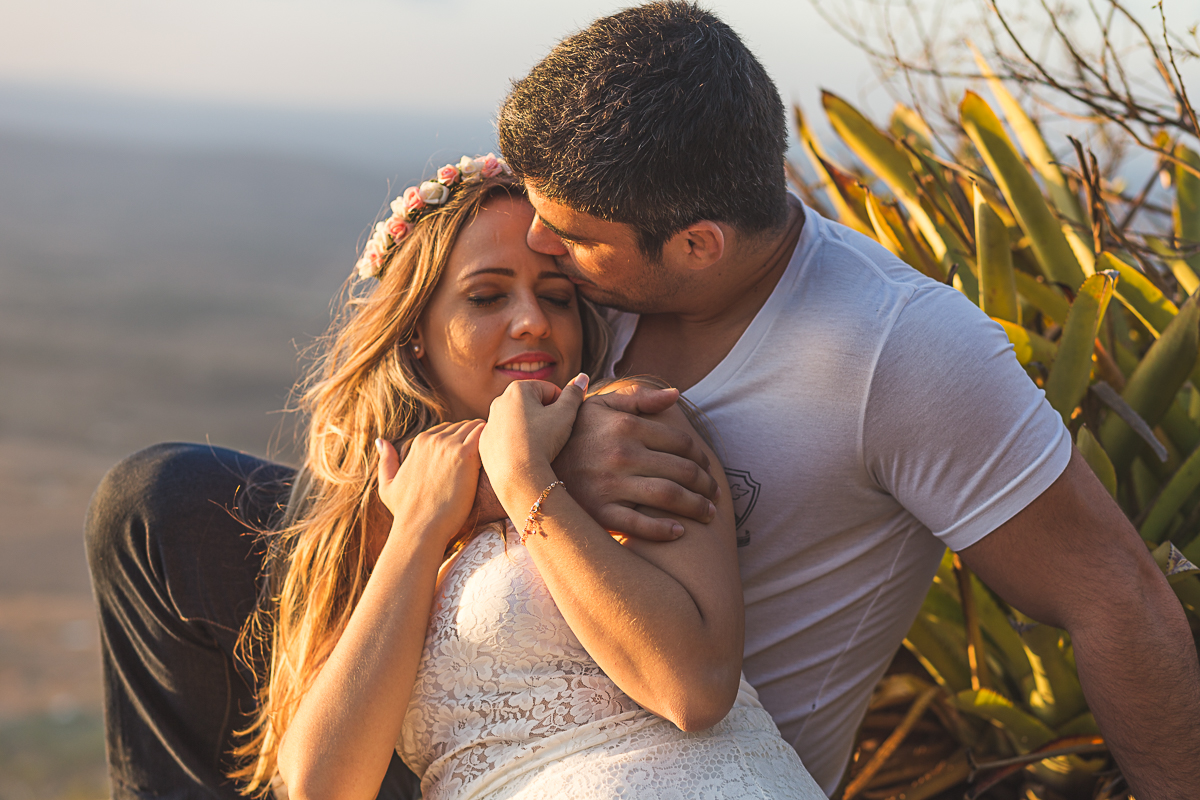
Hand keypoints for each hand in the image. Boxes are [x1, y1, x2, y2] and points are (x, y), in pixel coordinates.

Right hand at [375, 420, 484, 547]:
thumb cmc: (406, 513)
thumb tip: (381, 440)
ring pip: (476, 427)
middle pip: (464, 427)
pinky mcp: (464, 455)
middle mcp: (433, 439)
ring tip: (496, 457)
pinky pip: (484, 434)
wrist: (419, 529)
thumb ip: (386, 461)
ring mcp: (449, 446)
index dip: (461, 442)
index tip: (470, 459)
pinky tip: (498, 457)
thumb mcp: (388, 485)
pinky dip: (493, 440)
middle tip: (487, 457)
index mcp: (419, 442)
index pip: (449, 429)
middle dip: (475, 439)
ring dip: (487, 439)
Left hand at [478, 375, 588, 507]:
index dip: (562, 407)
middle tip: (551, 436)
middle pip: (532, 405)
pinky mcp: (485, 443)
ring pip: (518, 422)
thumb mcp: (566, 414)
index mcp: (518, 389)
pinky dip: (515, 444)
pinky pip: (505, 439)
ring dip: (530, 429)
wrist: (519, 476)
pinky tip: (524, 455)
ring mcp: (489, 423)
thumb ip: (574, 393)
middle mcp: (499, 401)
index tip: (562, 423)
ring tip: (538, 446)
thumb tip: (582, 377)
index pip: (549, 391)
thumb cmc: (543, 441)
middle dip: (544, 416)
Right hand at [553, 382, 718, 540]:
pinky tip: (679, 531)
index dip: (701, 456)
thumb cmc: (570, 433)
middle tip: (715, 493)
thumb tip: (676, 394)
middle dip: (706, 484)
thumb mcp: (599, 406)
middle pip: (681, 470)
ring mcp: (611, 484)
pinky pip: (640, 525)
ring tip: (708, 513)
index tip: (708, 467)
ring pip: (668, 497)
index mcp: (626, 426)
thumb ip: (638, 398)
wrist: (526, 465)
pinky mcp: (599, 512)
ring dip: (696, 507)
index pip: (681, 442)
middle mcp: (622, 454)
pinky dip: (664, 530)